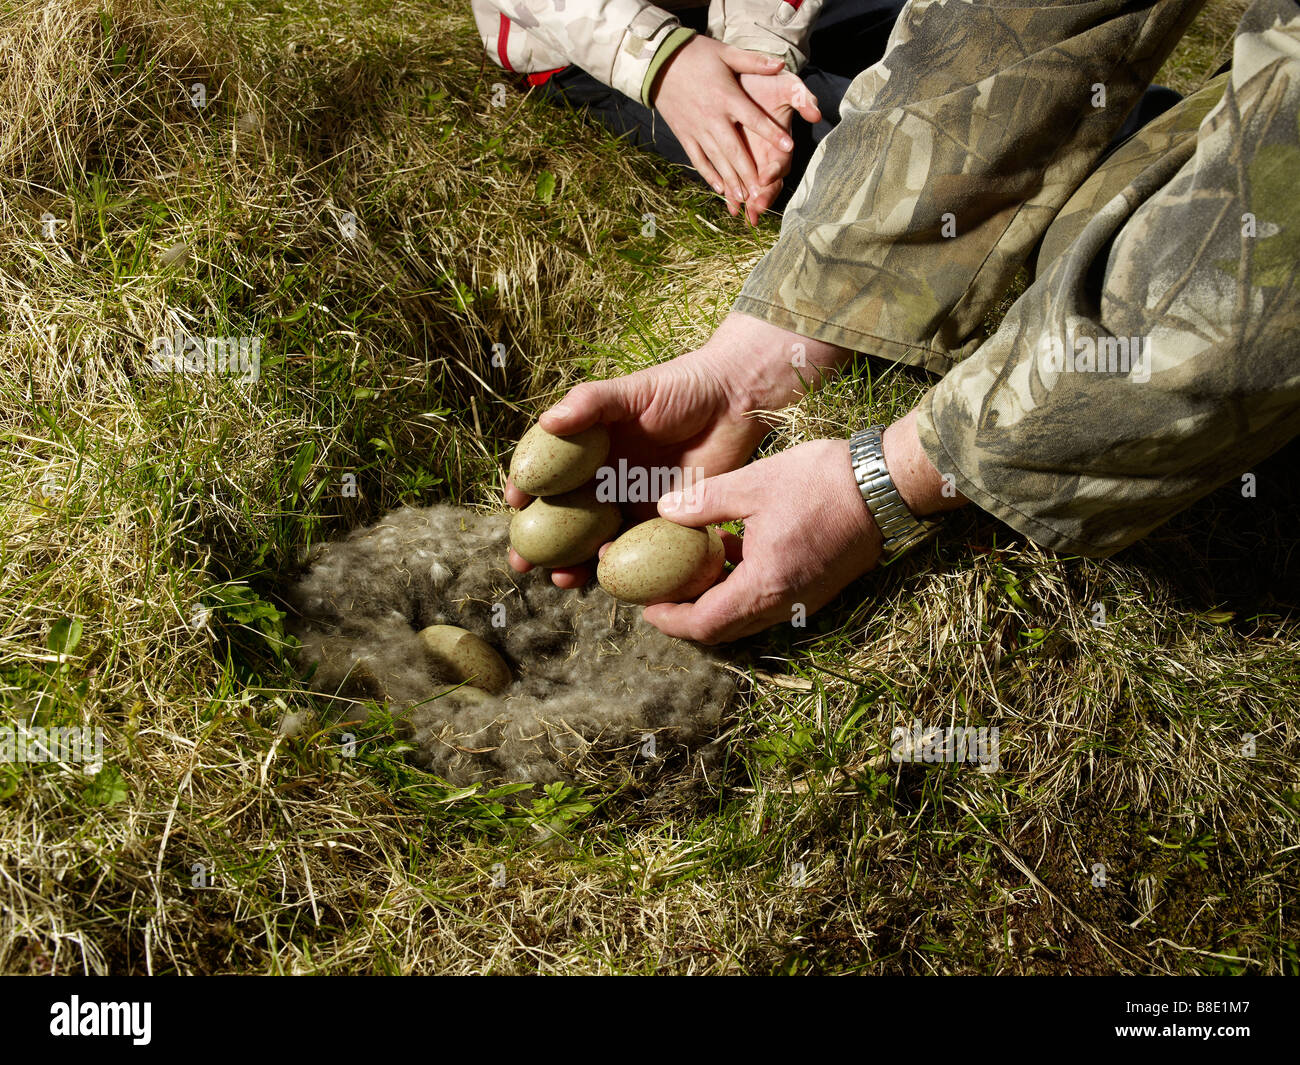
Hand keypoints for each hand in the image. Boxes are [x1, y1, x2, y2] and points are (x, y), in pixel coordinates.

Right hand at [505, 314, 850, 586]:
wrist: (734, 403)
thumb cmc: (680, 387)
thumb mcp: (631, 391)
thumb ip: (591, 403)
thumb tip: (548, 422)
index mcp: (590, 447)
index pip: (548, 473)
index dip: (526, 490)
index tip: (514, 504)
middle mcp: (605, 479)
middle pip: (562, 517)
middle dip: (538, 544)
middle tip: (520, 563)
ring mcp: (631, 502)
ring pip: (593, 541)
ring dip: (573, 564)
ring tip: (560, 579)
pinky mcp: (663, 521)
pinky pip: (637, 550)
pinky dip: (619, 567)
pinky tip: (606, 576)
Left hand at [643, 439, 882, 642]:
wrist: (885, 485)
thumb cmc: (820, 482)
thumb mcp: (752, 485)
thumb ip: (702, 502)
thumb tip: (663, 512)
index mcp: (764, 585)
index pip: (706, 624)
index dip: (671, 621)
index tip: (647, 607)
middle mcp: (785, 604)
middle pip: (725, 629)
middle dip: (688, 617)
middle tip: (661, 595)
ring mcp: (805, 600)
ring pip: (747, 618)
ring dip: (716, 603)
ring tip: (689, 574)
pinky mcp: (817, 588)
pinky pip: (769, 602)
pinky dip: (742, 589)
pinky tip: (730, 553)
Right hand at [650, 36, 794, 213]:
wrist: (658, 62)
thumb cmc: (696, 55)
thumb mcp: (726, 52)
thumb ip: (754, 61)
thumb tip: (780, 64)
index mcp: (727, 97)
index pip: (754, 118)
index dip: (772, 132)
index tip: (789, 147)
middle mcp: (713, 117)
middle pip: (735, 150)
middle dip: (749, 172)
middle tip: (761, 192)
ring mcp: (697, 129)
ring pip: (717, 159)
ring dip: (731, 180)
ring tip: (743, 198)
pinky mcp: (685, 135)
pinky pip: (698, 159)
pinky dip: (709, 174)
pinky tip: (719, 188)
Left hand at [730, 71, 821, 223]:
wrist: (745, 75)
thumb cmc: (768, 82)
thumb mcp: (787, 85)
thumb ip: (802, 99)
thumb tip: (817, 113)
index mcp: (781, 144)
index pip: (780, 163)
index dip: (774, 171)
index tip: (765, 177)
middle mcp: (767, 157)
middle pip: (768, 183)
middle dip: (762, 196)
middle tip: (756, 208)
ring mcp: (751, 161)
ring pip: (751, 188)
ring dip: (746, 202)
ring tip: (740, 213)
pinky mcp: (735, 161)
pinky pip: (734, 182)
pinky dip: (732, 195)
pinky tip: (729, 206)